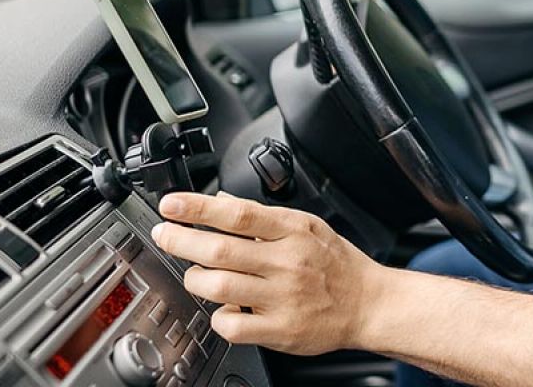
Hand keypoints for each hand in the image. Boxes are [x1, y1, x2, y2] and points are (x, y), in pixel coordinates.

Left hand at [152, 191, 384, 354]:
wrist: (369, 304)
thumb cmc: (337, 264)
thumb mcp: (307, 226)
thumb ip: (263, 215)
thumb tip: (221, 201)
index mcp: (293, 232)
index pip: (238, 215)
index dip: (198, 208)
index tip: (171, 204)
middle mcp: (287, 263)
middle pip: (221, 250)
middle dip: (181, 240)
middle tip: (163, 235)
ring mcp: (283, 298)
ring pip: (219, 288)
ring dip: (195, 279)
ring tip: (194, 274)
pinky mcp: (280, 330)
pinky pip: (232, 326)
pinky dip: (217, 317)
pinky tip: (222, 310)